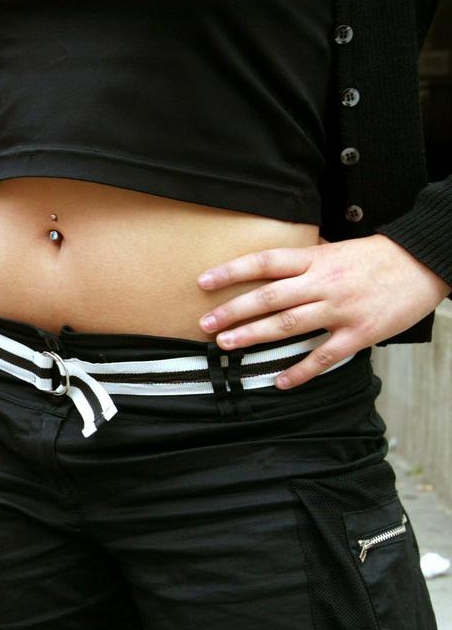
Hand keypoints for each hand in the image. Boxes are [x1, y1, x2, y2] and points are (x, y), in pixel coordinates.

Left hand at [198, 234, 450, 388]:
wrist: (426, 263)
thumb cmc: (377, 257)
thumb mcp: (336, 248)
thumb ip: (304, 259)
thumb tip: (271, 263)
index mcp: (315, 259)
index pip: (265, 262)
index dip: (231, 271)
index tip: (203, 282)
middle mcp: (323, 283)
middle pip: (269, 297)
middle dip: (233, 311)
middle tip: (205, 324)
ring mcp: (341, 309)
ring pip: (289, 324)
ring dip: (254, 336)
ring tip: (226, 345)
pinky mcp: (359, 333)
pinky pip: (324, 356)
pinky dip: (300, 371)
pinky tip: (279, 381)